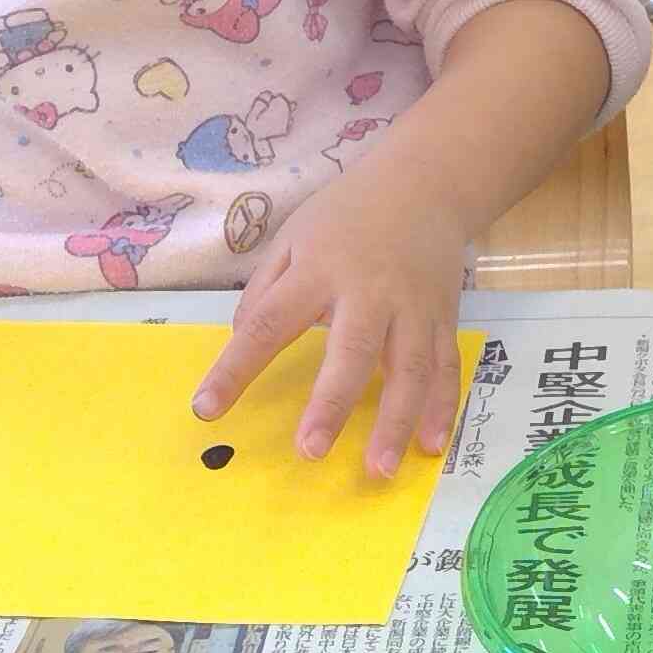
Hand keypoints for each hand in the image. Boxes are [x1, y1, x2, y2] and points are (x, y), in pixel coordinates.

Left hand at [193, 157, 471, 477]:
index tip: (207, 409)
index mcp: (318, 268)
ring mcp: (413, 306)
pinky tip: (430, 445)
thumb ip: (264, 289)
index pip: (269, 322)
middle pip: (351, 350)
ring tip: (379, 470)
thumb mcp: (292, 235)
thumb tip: (242, 340)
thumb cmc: (347, 213)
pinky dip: (441, 407)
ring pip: (409, 369)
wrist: (425, 183)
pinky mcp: (444, 317)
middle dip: (332, 402)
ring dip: (396, 422)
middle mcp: (369, 290)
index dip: (236, 368)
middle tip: (310, 450)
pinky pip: (445, 367)